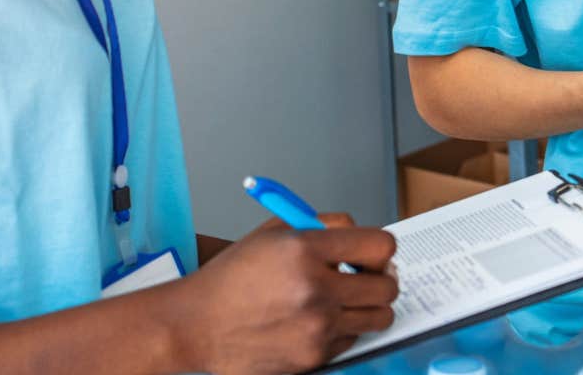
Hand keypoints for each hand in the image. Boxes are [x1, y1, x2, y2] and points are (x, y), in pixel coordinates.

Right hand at [161, 219, 398, 373]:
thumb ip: (323, 225)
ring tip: (346, 300)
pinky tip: (316, 321)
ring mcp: (316, 327)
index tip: (374, 254)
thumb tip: (362, 235)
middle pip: (388, 286)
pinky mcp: (313, 357)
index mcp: (305, 249)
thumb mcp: (274, 233)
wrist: (195, 325)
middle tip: (366, 278)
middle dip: (381, 279)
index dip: (381, 249)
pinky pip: (352, 340)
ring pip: (378, 317)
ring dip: (368, 308)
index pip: (381, 246)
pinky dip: (342, 331)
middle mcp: (315, 289)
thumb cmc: (231, 278)